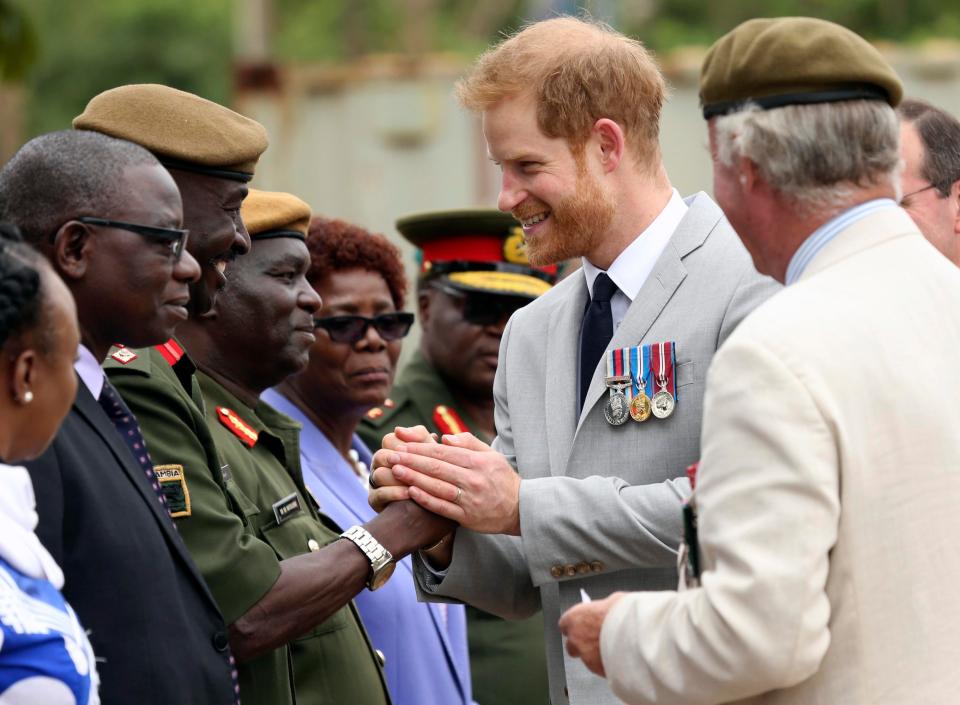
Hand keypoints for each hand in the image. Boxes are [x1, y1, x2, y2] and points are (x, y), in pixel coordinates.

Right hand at [368, 427, 435, 512]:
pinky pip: (378, 495)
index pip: (389, 439)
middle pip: (381, 455)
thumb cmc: (436, 474)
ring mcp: (375, 483)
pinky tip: (410, 494)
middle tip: (417, 467)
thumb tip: (398, 430)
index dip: (405, 444)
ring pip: (378, 474)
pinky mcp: (374, 501)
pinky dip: (394, 493)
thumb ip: (421, 438)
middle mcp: (380, 464)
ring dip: (398, 478)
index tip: (422, 451)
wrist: (439, 503)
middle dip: (400, 461)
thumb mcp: (433, 454)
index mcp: (391, 450)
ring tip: (415, 482)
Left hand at [386, 432, 521, 534]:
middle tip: (391, 455)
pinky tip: (411, 491)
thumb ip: (468, 443)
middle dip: (411, 460)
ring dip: (414, 478)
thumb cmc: (502, 478)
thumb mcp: (491, 455)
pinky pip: (442, 507)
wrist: (520, 508)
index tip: (403, 444)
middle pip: (436, 468)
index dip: (421, 448)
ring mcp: (469, 499)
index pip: (443, 452)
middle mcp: (473, 479)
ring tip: (396, 470)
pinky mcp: (467, 517)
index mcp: (477, 461)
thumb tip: (445, 438)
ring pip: (436, 486)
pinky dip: (426, 499)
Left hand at [558, 592, 626, 676]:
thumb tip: (605, 612)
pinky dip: (606, 663)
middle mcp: (576, 639)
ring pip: (586, 658)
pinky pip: (599, 667)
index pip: (565, 624)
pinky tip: (618, 657)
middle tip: (597, 639)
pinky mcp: (599, 671)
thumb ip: (601, 611)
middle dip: (582, 643)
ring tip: (612, 649)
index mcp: (575, 618)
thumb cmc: (624, 614)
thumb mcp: (612, 602)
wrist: (637, 634)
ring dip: (595, 654)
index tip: (585, 624)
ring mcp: (586, 657)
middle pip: (572, 645)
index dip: (576, 625)